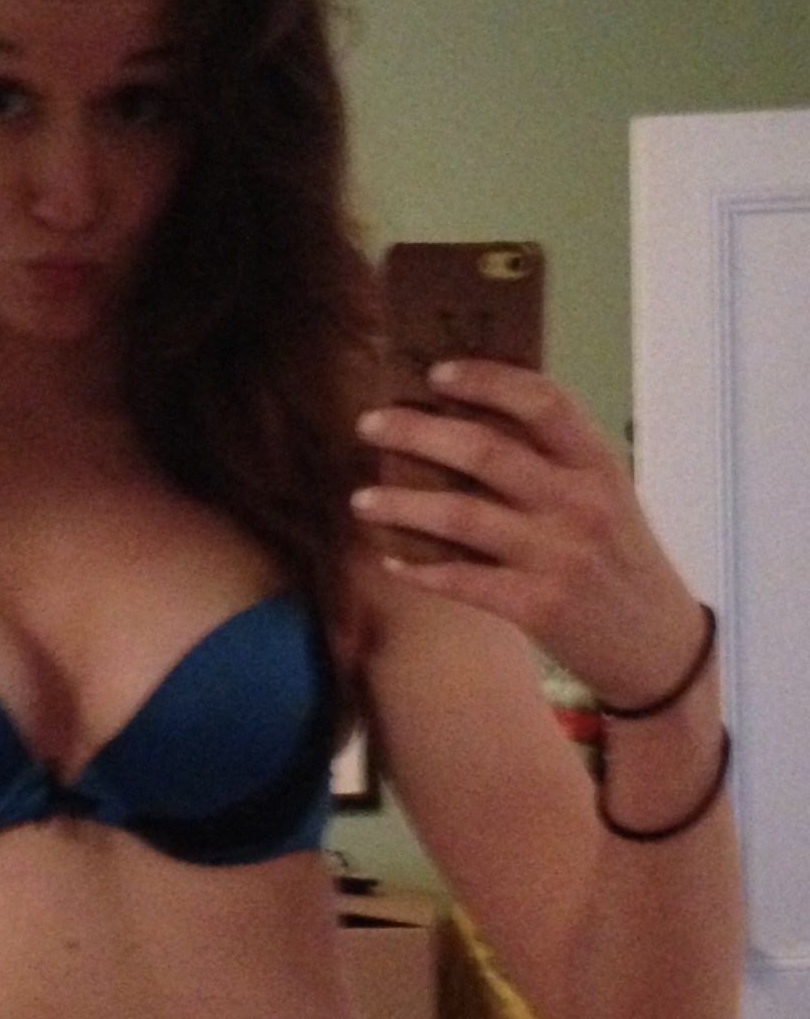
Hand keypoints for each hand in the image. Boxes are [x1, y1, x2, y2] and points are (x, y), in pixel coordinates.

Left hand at [352, 359, 706, 707]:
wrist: (657, 645)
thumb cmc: (621, 561)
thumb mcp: (608, 497)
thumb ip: (556, 462)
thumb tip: (475, 419)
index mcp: (598, 465)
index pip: (543, 402)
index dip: (486, 380)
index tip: (436, 373)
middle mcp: (580, 503)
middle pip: (485, 451)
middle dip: (417, 432)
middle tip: (369, 424)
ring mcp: (558, 556)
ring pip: (460, 516)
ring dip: (401, 504)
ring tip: (361, 499)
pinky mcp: (537, 607)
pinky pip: (461, 580)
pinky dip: (419, 569)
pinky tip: (390, 560)